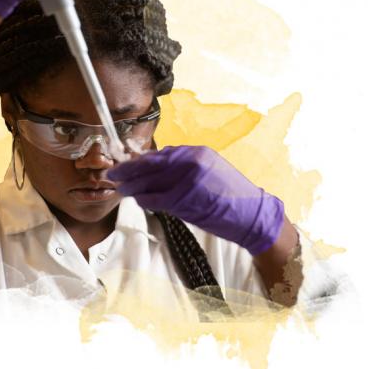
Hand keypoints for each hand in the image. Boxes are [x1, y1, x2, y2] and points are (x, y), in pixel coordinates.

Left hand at [107, 145, 284, 254]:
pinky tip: (138, 200)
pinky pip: (155, 199)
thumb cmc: (231, 196)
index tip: (125, 163)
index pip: (158, 153)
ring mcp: (187, 180)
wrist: (253, 216)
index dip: (137, 159)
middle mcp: (191, 161)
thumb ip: (183, 166)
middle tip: (114, 174)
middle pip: (149, 164)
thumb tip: (155, 167)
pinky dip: (144, 199)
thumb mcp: (209, 170)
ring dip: (132, 186)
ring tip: (121, 188)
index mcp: (196, 152)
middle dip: (128, 170)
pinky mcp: (185, 200)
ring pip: (149, 181)